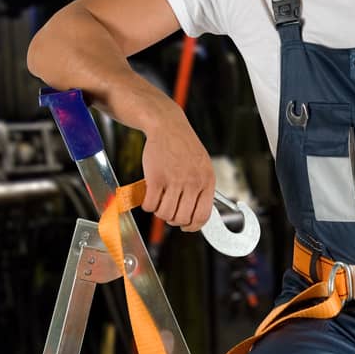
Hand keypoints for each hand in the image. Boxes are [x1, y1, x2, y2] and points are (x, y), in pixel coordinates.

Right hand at [139, 99, 212, 232]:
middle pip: (182, 218)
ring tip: (158, 202)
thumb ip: (202, 187)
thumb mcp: (203, 167)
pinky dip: (147, 206)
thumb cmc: (184, 147)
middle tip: (168, 213)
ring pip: (165, 213)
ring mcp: (174, 181)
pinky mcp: (156, 177)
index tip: (186, 227)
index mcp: (207, 182)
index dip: (192, 226)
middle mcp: (193, 183)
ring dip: (159, 212)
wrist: (168, 126)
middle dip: (173, 220)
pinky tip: (149, 198)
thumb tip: (198, 212)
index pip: (203, 216)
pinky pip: (150, 204)